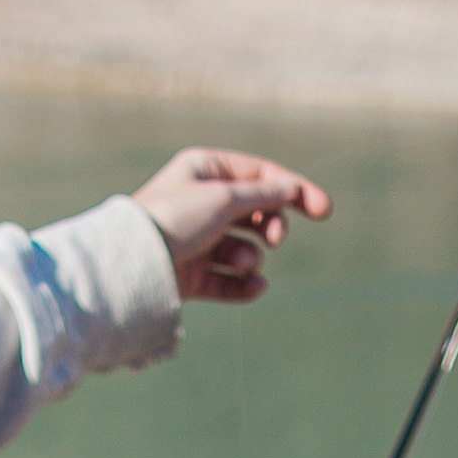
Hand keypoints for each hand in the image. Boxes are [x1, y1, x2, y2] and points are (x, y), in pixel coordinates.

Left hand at [129, 147, 333, 306]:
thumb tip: (289, 189)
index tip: (324, 210)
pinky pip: (228, 281)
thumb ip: (263, 194)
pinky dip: (244, 285)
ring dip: (250, 257)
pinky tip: (255, 287)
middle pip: (256, 212)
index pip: (260, 175)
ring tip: (242, 262)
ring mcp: (195, 240)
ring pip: (244, 249)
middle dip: (271, 226)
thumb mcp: (224, 197)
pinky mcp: (191, 275)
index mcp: (204, 170)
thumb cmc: (174, 219)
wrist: (133, 264)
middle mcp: (200, 203)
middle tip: (274, 239)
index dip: (293, 190)